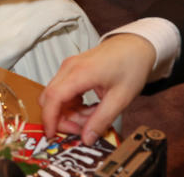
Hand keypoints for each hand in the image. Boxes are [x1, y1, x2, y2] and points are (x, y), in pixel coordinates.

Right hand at [39, 34, 155, 144]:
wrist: (135, 46)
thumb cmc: (131, 66)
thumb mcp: (120, 98)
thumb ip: (101, 120)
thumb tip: (87, 138)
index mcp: (80, 73)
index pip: (53, 97)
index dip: (49, 118)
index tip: (52, 135)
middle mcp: (68, 68)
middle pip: (50, 98)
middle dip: (61, 118)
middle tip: (82, 129)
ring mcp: (68, 67)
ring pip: (56, 96)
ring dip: (69, 112)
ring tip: (92, 117)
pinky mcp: (71, 69)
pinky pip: (63, 91)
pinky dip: (72, 104)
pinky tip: (89, 108)